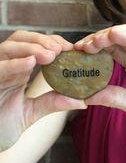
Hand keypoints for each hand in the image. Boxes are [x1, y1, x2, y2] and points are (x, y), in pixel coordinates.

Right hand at [0, 31, 85, 150]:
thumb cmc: (3, 124)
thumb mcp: (31, 112)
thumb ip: (52, 102)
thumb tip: (81, 101)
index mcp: (19, 69)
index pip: (34, 45)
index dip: (51, 41)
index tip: (68, 48)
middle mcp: (7, 65)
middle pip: (22, 39)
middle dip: (42, 40)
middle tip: (60, 49)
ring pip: (10, 47)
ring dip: (31, 47)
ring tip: (50, 55)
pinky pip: (0, 68)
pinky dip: (14, 64)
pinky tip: (30, 62)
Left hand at [75, 24, 125, 142]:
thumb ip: (117, 99)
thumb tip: (89, 96)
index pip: (113, 51)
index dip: (95, 48)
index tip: (77, 52)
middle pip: (120, 39)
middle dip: (98, 39)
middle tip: (79, 46)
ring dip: (111, 35)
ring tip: (92, 41)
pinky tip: (113, 36)